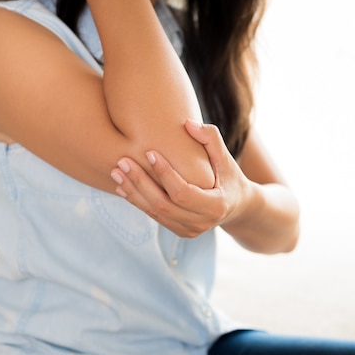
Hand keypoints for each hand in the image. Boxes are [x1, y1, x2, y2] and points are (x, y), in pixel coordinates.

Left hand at [110, 120, 255, 237]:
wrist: (238, 207)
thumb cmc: (230, 176)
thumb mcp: (226, 157)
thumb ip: (210, 138)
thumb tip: (187, 123)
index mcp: (215, 206)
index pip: (182, 192)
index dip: (165, 173)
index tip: (149, 152)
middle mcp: (202, 223)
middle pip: (164, 205)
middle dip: (141, 183)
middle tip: (122, 162)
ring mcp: (190, 231)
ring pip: (156, 213)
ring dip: (134, 193)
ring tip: (116, 172)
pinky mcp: (180, 232)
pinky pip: (155, 217)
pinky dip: (138, 201)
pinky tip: (122, 187)